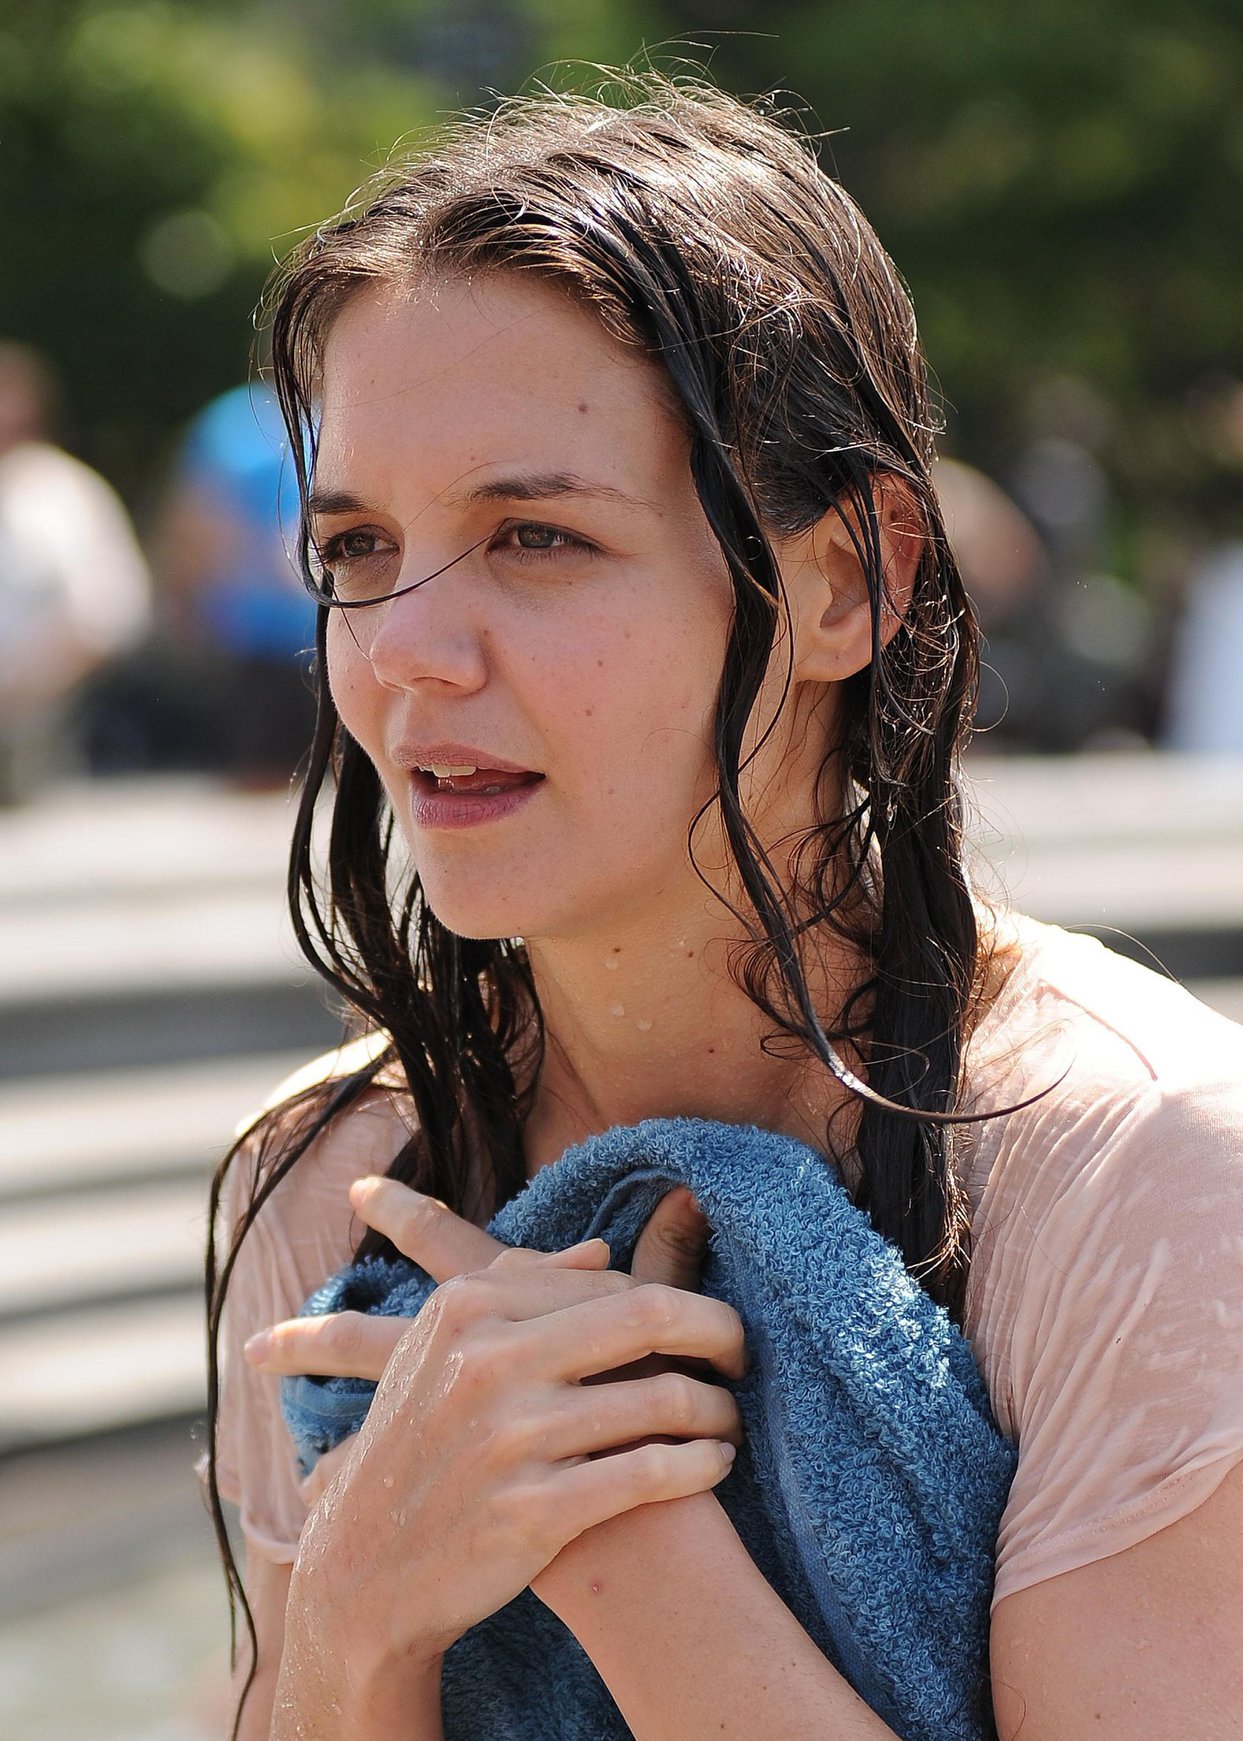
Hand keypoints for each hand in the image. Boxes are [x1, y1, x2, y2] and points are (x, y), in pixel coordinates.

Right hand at [249, 1177, 742, 1668]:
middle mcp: (488, 1361)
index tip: (705, 1323)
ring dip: (718, 1408)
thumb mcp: (441, 1346)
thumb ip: (518, 1285)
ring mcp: (511, 1437)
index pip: (612, 1280)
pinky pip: (652, 1472)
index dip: (673, 1299)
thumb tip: (603, 1250)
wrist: (365, 1572)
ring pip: (662, 1399)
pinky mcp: (535, 1511)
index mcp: (467, 1306)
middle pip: (651, 1316)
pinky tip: (714, 1464)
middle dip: (720, 1332)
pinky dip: (701, 1464)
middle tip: (746, 1354)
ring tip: (730, 1420)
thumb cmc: (419, 1443)